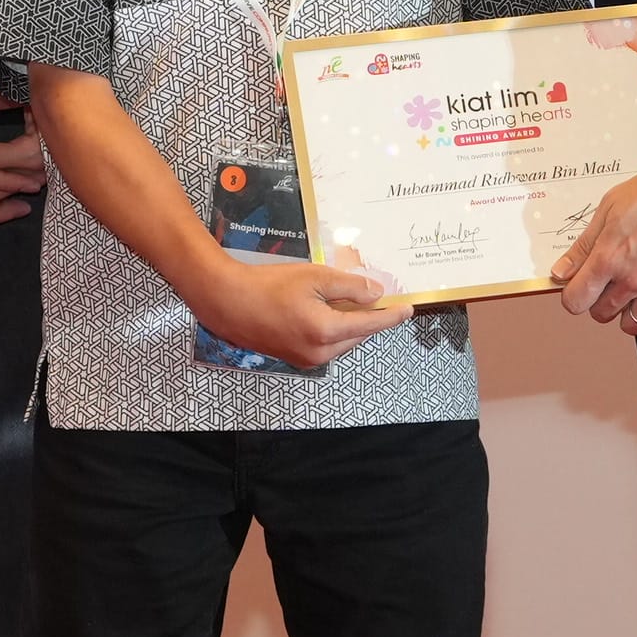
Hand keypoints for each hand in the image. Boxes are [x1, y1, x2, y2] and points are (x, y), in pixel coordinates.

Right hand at [193, 253, 418, 370]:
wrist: (228, 302)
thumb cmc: (269, 285)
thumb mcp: (314, 277)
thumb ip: (350, 287)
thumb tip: (376, 295)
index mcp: (326, 332)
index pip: (370, 325)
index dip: (391, 316)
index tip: (408, 309)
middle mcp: (320, 353)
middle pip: (358, 335)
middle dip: (369, 318)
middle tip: (379, 297)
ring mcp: (307, 360)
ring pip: (343, 341)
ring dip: (351, 324)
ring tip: (352, 301)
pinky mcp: (296, 358)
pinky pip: (327, 345)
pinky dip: (334, 329)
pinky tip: (329, 311)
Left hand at [559, 158, 636, 341]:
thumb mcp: (610, 207)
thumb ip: (584, 245)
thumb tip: (560, 272)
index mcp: (607, 256)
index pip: (575, 300)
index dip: (576, 296)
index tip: (585, 289)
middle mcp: (630, 278)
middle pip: (603, 314)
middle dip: (605, 304)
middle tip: (617, 289)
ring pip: (633, 326)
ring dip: (633, 316)